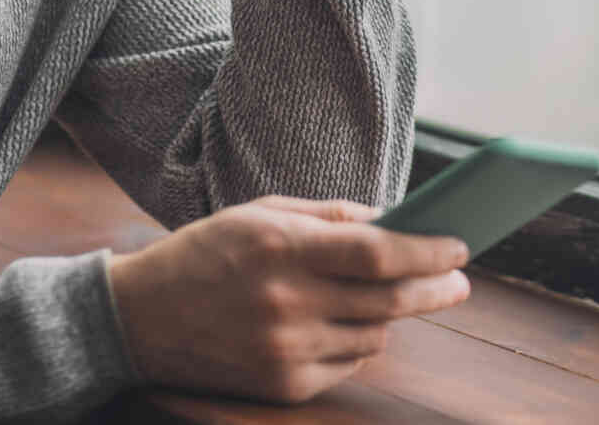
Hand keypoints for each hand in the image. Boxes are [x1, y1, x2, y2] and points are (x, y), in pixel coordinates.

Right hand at [104, 196, 470, 404]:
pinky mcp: (283, 386)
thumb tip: (392, 219)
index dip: (427, 251)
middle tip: (458, 281)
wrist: (140, 318)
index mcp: (282, 247)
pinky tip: (340, 324)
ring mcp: (286, 350)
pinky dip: (355, 344)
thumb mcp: (260, 213)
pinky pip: (346, 365)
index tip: (458, 246)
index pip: (378, 252)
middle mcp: (287, 302)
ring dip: (390, 316)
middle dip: (434, 288)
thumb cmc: (206, 253)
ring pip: (374, 337)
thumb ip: (328, 216)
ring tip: (387, 298)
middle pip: (389, 300)